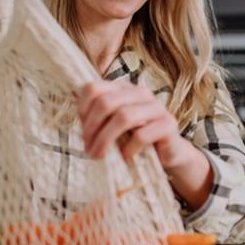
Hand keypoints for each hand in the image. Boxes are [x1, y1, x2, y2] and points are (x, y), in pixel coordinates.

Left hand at [77, 80, 200, 172]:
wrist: (168, 154)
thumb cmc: (135, 140)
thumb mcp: (113, 127)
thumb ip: (98, 119)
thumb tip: (76, 121)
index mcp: (123, 88)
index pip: (93, 88)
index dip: (82, 110)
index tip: (82, 131)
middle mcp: (140, 92)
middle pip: (106, 102)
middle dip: (92, 128)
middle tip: (88, 149)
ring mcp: (156, 107)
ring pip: (123, 117)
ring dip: (106, 139)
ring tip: (99, 155)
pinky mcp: (168, 124)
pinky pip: (142, 135)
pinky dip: (129, 148)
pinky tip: (125, 157)